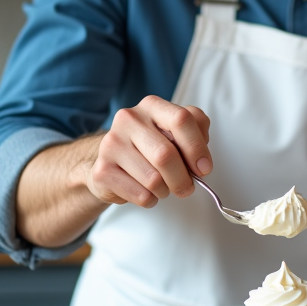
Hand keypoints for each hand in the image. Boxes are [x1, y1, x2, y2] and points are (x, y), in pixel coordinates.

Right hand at [87, 96, 211, 208]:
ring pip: (153, 180)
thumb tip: (202, 163)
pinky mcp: (102, 171)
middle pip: (165, 155)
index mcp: (152, 106)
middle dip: (183, 178)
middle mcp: (129, 119)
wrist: (112, 161)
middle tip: (186, 187)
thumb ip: (197, 133)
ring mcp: (112, 144)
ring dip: (165, 190)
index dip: (197, 147)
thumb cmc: (152, 145)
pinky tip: (145, 191)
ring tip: (161, 186)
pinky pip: (140, 195)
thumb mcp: (177, 131)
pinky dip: (150, 200)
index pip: (181, 119)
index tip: (204, 169)